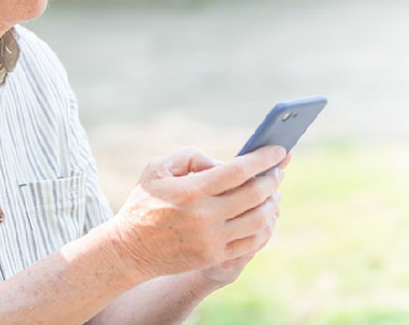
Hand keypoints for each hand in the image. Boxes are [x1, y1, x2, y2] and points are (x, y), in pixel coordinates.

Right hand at [108, 145, 286, 281]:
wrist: (129, 249)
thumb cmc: (144, 202)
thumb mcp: (157, 169)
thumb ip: (191, 157)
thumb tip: (223, 164)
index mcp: (191, 190)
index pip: (238, 171)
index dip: (262, 159)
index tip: (278, 151)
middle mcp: (204, 216)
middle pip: (254, 195)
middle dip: (273, 179)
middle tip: (278, 171)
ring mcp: (211, 240)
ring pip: (258, 220)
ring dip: (272, 204)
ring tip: (274, 193)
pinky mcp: (214, 257)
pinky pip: (251, 243)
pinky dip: (264, 227)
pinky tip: (265, 216)